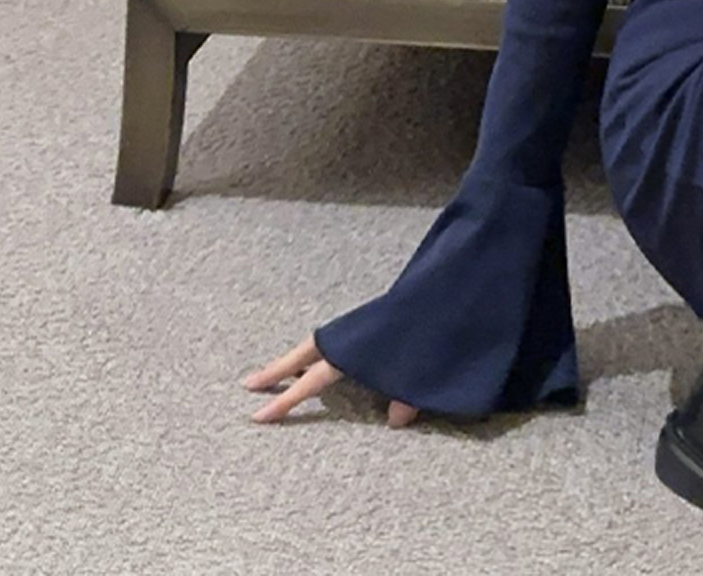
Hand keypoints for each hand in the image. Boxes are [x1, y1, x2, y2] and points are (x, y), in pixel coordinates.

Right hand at [242, 334, 421, 427]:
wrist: (453, 284)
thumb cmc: (439, 325)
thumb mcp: (425, 367)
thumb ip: (409, 396)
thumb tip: (395, 420)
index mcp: (356, 348)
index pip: (312, 380)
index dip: (285, 400)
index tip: (256, 416)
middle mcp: (353, 335)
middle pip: (304, 352)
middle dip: (277, 369)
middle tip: (249, 383)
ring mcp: (364, 324)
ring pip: (321, 342)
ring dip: (300, 357)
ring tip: (282, 371)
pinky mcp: (378, 318)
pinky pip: (343, 336)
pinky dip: (327, 348)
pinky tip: (330, 357)